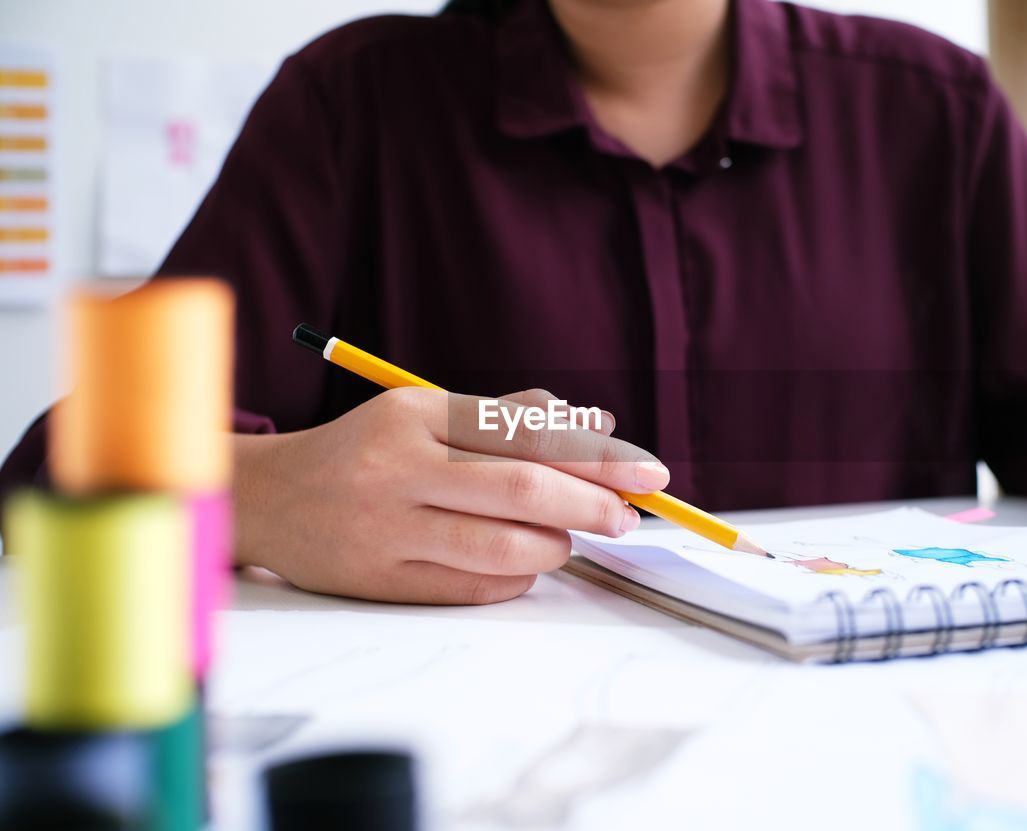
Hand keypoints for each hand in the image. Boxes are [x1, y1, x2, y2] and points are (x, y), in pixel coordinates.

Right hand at [232, 388, 668, 603]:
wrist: (272, 499)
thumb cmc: (367, 450)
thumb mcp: (426, 413)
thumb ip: (509, 416)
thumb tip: (597, 424)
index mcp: (416, 414)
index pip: (527, 433)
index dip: (598, 454)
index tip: (647, 471)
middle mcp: (399, 468)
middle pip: (523, 488)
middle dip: (593, 503)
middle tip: (629, 515)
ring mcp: (388, 528)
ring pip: (505, 545)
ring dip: (558, 545)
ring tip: (571, 538)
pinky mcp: (382, 580)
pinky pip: (476, 587)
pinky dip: (518, 577)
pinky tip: (525, 563)